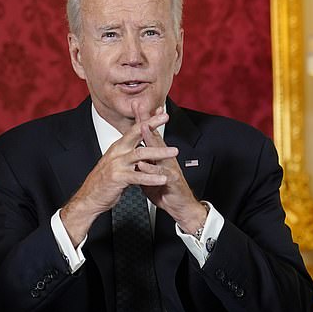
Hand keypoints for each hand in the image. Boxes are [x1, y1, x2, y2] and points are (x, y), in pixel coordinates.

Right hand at [59, 104, 177, 244]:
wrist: (90, 197)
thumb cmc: (104, 181)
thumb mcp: (116, 163)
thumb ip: (129, 155)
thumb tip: (140, 149)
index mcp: (118, 147)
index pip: (134, 130)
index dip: (147, 120)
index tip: (160, 113)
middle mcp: (117, 152)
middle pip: (136, 134)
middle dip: (152, 125)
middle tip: (165, 118)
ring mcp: (117, 164)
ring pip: (140, 154)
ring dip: (159, 152)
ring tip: (173, 151)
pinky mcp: (118, 178)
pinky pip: (138, 176)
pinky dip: (151, 177)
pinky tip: (162, 178)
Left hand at [133, 104, 207, 234]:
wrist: (179, 206)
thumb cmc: (165, 188)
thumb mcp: (150, 172)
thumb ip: (142, 160)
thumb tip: (133, 152)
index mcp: (159, 155)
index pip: (150, 134)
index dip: (143, 120)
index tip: (136, 105)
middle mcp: (165, 157)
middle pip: (155, 135)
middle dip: (148, 120)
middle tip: (141, 106)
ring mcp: (169, 167)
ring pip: (160, 150)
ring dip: (151, 138)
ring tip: (142, 127)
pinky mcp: (172, 180)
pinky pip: (161, 173)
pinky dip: (152, 168)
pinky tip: (143, 164)